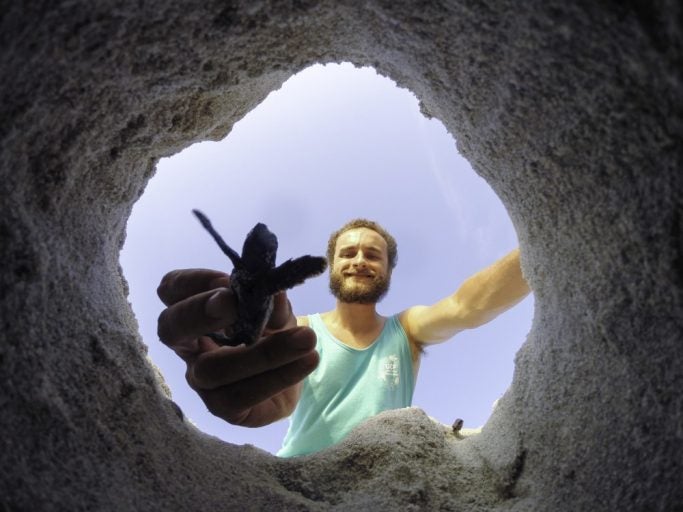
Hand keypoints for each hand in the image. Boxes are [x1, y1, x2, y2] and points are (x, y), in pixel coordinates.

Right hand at [157, 269, 318, 426]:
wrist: (295, 370)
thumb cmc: (274, 331)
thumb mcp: (277, 310)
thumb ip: (273, 302)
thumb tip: (273, 290)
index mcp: (196, 311)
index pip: (171, 289)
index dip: (192, 281)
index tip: (226, 279)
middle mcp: (189, 345)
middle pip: (170, 328)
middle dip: (199, 313)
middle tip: (233, 302)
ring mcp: (201, 379)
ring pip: (214, 369)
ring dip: (262, 352)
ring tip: (305, 338)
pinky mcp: (223, 407)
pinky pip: (242, 395)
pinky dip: (280, 376)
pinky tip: (308, 359)